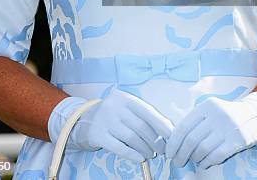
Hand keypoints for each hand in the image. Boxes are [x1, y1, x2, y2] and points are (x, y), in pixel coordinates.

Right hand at [48, 90, 173, 162]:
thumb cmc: (114, 115)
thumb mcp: (127, 110)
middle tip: (162, 150)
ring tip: (151, 154)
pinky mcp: (98, 135)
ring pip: (131, 138)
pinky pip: (119, 148)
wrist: (85, 120)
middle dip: (154, 140)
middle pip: (140, 126)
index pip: (147, 111)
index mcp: (124, 97)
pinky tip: (139, 158)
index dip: (161, 125)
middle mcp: (114, 106)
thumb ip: (145, 116)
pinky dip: (132, 154)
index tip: (171, 136)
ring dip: (145, 149)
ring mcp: (104, 120)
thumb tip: (169, 129)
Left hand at [165, 92, 256, 168]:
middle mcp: (217, 115)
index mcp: (206, 106)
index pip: (184, 126)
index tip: (169, 153)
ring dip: (195, 158)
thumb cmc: (226, 116)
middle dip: (182, 154)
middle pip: (192, 139)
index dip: (174, 142)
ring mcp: (228, 127)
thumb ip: (195, 121)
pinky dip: (207, 162)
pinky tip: (204, 163)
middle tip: (178, 162)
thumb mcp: (210, 111)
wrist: (254, 115)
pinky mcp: (238, 140)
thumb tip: (173, 139)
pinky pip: (216, 155)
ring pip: (203, 149)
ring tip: (194, 160)